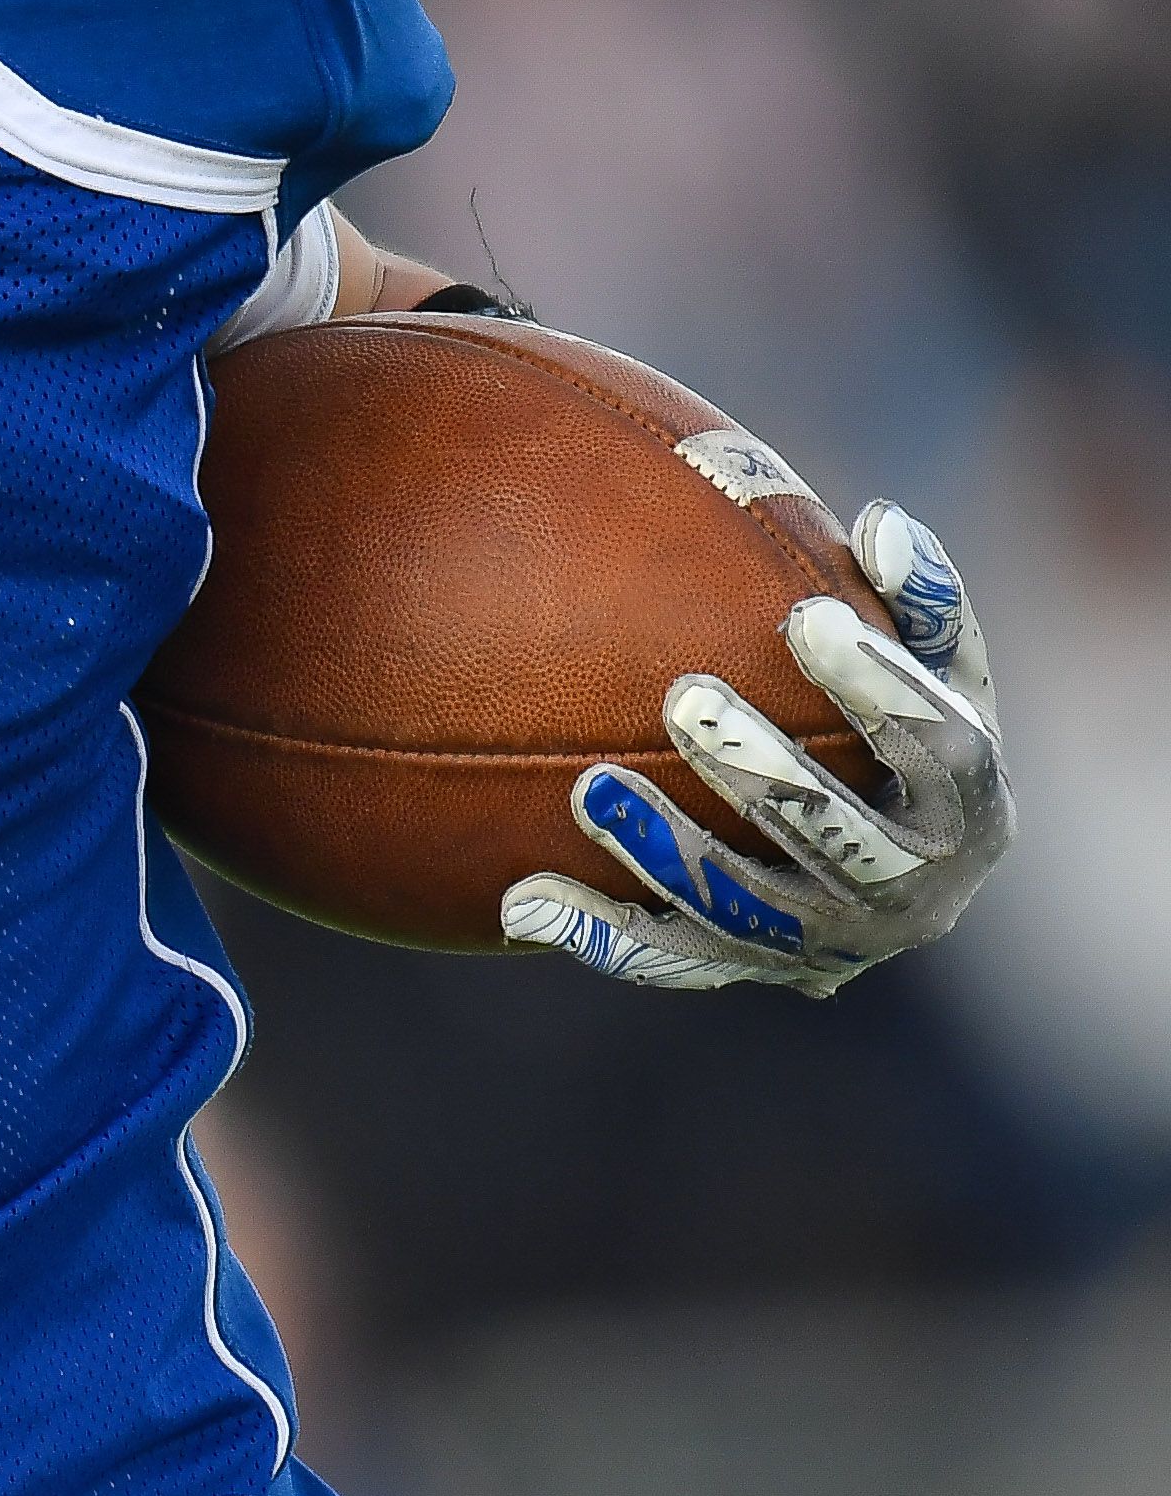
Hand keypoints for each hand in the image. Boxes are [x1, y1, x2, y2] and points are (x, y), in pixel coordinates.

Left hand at [503, 500, 1007, 997]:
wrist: (893, 855)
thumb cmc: (901, 723)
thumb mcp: (931, 663)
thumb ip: (915, 597)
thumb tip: (880, 524)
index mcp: (974, 802)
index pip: (939, 743)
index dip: (876, 684)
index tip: (804, 616)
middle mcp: (919, 891)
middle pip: (840, 837)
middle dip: (764, 771)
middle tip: (685, 696)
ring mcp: (834, 943)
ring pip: (749, 910)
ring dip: (668, 851)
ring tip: (587, 789)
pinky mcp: (756, 971)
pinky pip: (672, 959)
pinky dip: (599, 935)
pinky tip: (521, 902)